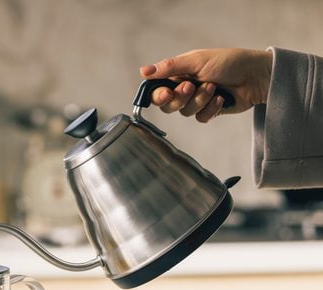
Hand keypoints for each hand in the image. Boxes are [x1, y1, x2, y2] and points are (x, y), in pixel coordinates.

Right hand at [139, 48, 272, 121]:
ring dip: (199, 100)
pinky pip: (200, 118)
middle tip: (192, 87)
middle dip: (180, 98)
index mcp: (178, 74)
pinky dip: (211, 108)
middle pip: (167, 105)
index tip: (167, 93)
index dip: (158, 95)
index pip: (157, 89)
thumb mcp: (196, 61)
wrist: (256, 76)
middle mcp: (184, 88)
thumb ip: (169, 67)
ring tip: (214, 87)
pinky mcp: (209, 111)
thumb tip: (143, 71)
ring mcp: (197, 100)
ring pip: (185, 112)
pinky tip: (221, 99)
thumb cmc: (229, 62)